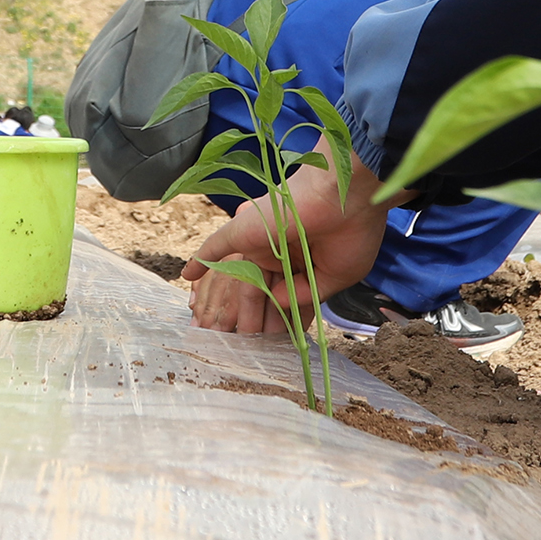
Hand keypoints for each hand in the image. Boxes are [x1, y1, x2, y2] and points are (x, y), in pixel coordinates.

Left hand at [184, 167, 386, 334]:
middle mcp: (282, 251)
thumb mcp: (336, 276)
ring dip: (227, 306)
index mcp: (307, 260)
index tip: (277, 341)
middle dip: (251, 320)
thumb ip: (306, 294)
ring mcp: (263, 241)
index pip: (287, 294)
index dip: (281, 319)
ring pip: (239, 279)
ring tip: (215, 333)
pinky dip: (203, 259)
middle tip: (244, 344)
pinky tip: (187, 276)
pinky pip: (217, 246)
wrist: (348, 195)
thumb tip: (276, 304)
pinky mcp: (246, 230)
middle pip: (259, 291)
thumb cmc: (353, 232)